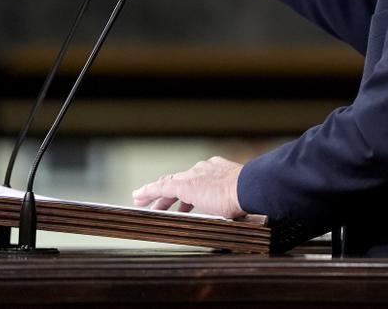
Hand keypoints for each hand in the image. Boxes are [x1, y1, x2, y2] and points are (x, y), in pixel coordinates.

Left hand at [131, 156, 246, 218]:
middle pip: (180, 181)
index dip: (188, 190)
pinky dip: (148, 192)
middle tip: (160, 204)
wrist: (249, 188)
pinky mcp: (184, 185)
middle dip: (168, 193)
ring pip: (167, 184)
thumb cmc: (249, 196)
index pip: (197, 179)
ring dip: (155, 194)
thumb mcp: (239, 199)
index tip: (185, 199)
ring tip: (144, 202)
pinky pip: (160, 188)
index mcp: (217, 171)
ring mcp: (193, 176)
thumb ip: (232, 205)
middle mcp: (203, 170)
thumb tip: (238, 217)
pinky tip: (138, 196)